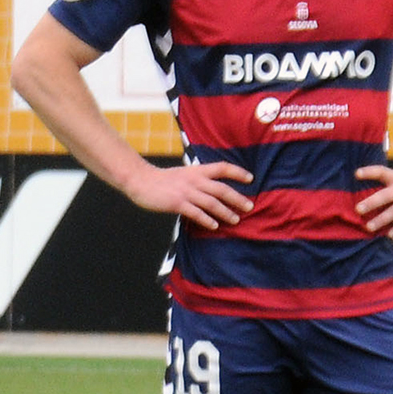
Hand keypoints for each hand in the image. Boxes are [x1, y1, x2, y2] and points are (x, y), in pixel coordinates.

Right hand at [120, 161, 253, 229]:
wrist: (141, 181)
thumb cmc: (162, 180)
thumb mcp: (183, 174)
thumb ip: (198, 179)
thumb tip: (213, 188)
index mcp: (197, 170)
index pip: (223, 168)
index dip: (238, 172)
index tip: (251, 179)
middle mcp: (194, 180)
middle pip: (221, 189)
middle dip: (237, 198)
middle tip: (250, 206)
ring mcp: (186, 192)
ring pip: (211, 202)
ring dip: (225, 212)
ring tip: (235, 220)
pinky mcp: (177, 203)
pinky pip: (196, 213)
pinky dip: (206, 220)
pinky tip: (214, 226)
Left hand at [353, 162, 392, 237]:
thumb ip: (385, 184)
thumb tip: (363, 195)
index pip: (381, 172)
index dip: (369, 172)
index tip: (357, 174)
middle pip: (385, 195)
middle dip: (371, 202)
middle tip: (357, 210)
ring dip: (381, 220)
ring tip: (369, 228)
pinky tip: (389, 234)